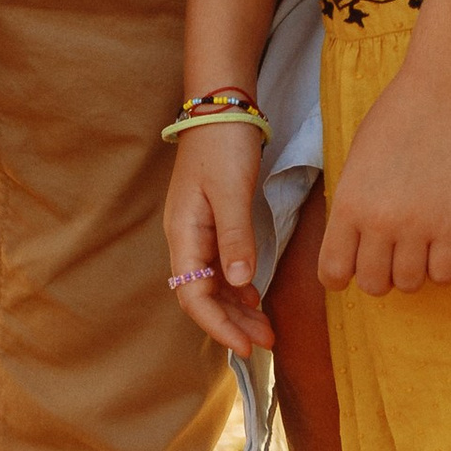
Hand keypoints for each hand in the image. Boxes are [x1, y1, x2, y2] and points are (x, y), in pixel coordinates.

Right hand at [163, 127, 274, 362]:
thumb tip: (240, 285)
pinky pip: (222, 266)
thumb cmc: (223, 143)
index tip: (247, 347)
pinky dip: (239, 287)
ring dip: (237, 309)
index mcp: (184, 233)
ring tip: (267, 329)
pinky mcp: (213, 221)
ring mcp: (199, 230)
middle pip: (202, 295)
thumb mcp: (231, 189)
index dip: (218, 326)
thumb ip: (235, 237)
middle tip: (267, 343)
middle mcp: (186, 237)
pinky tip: (256, 297)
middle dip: (232, 324)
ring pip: (214, 284)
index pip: (193, 296)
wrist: (221, 103)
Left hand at [318, 75, 450, 295]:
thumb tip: (353, 243)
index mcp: (348, 203)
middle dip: (380, 273)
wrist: (444, 91)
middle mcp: (379, 222)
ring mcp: (418, 227)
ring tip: (419, 243)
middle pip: (372, 285)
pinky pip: (444, 276)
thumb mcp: (357, 159)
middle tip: (391, 250)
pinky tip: (442, 242)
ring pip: (409, 285)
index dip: (341, 275)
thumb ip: (353, 203)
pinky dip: (442, 266)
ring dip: (412, 270)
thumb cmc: (397, 116)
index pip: (332, 272)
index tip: (354, 264)